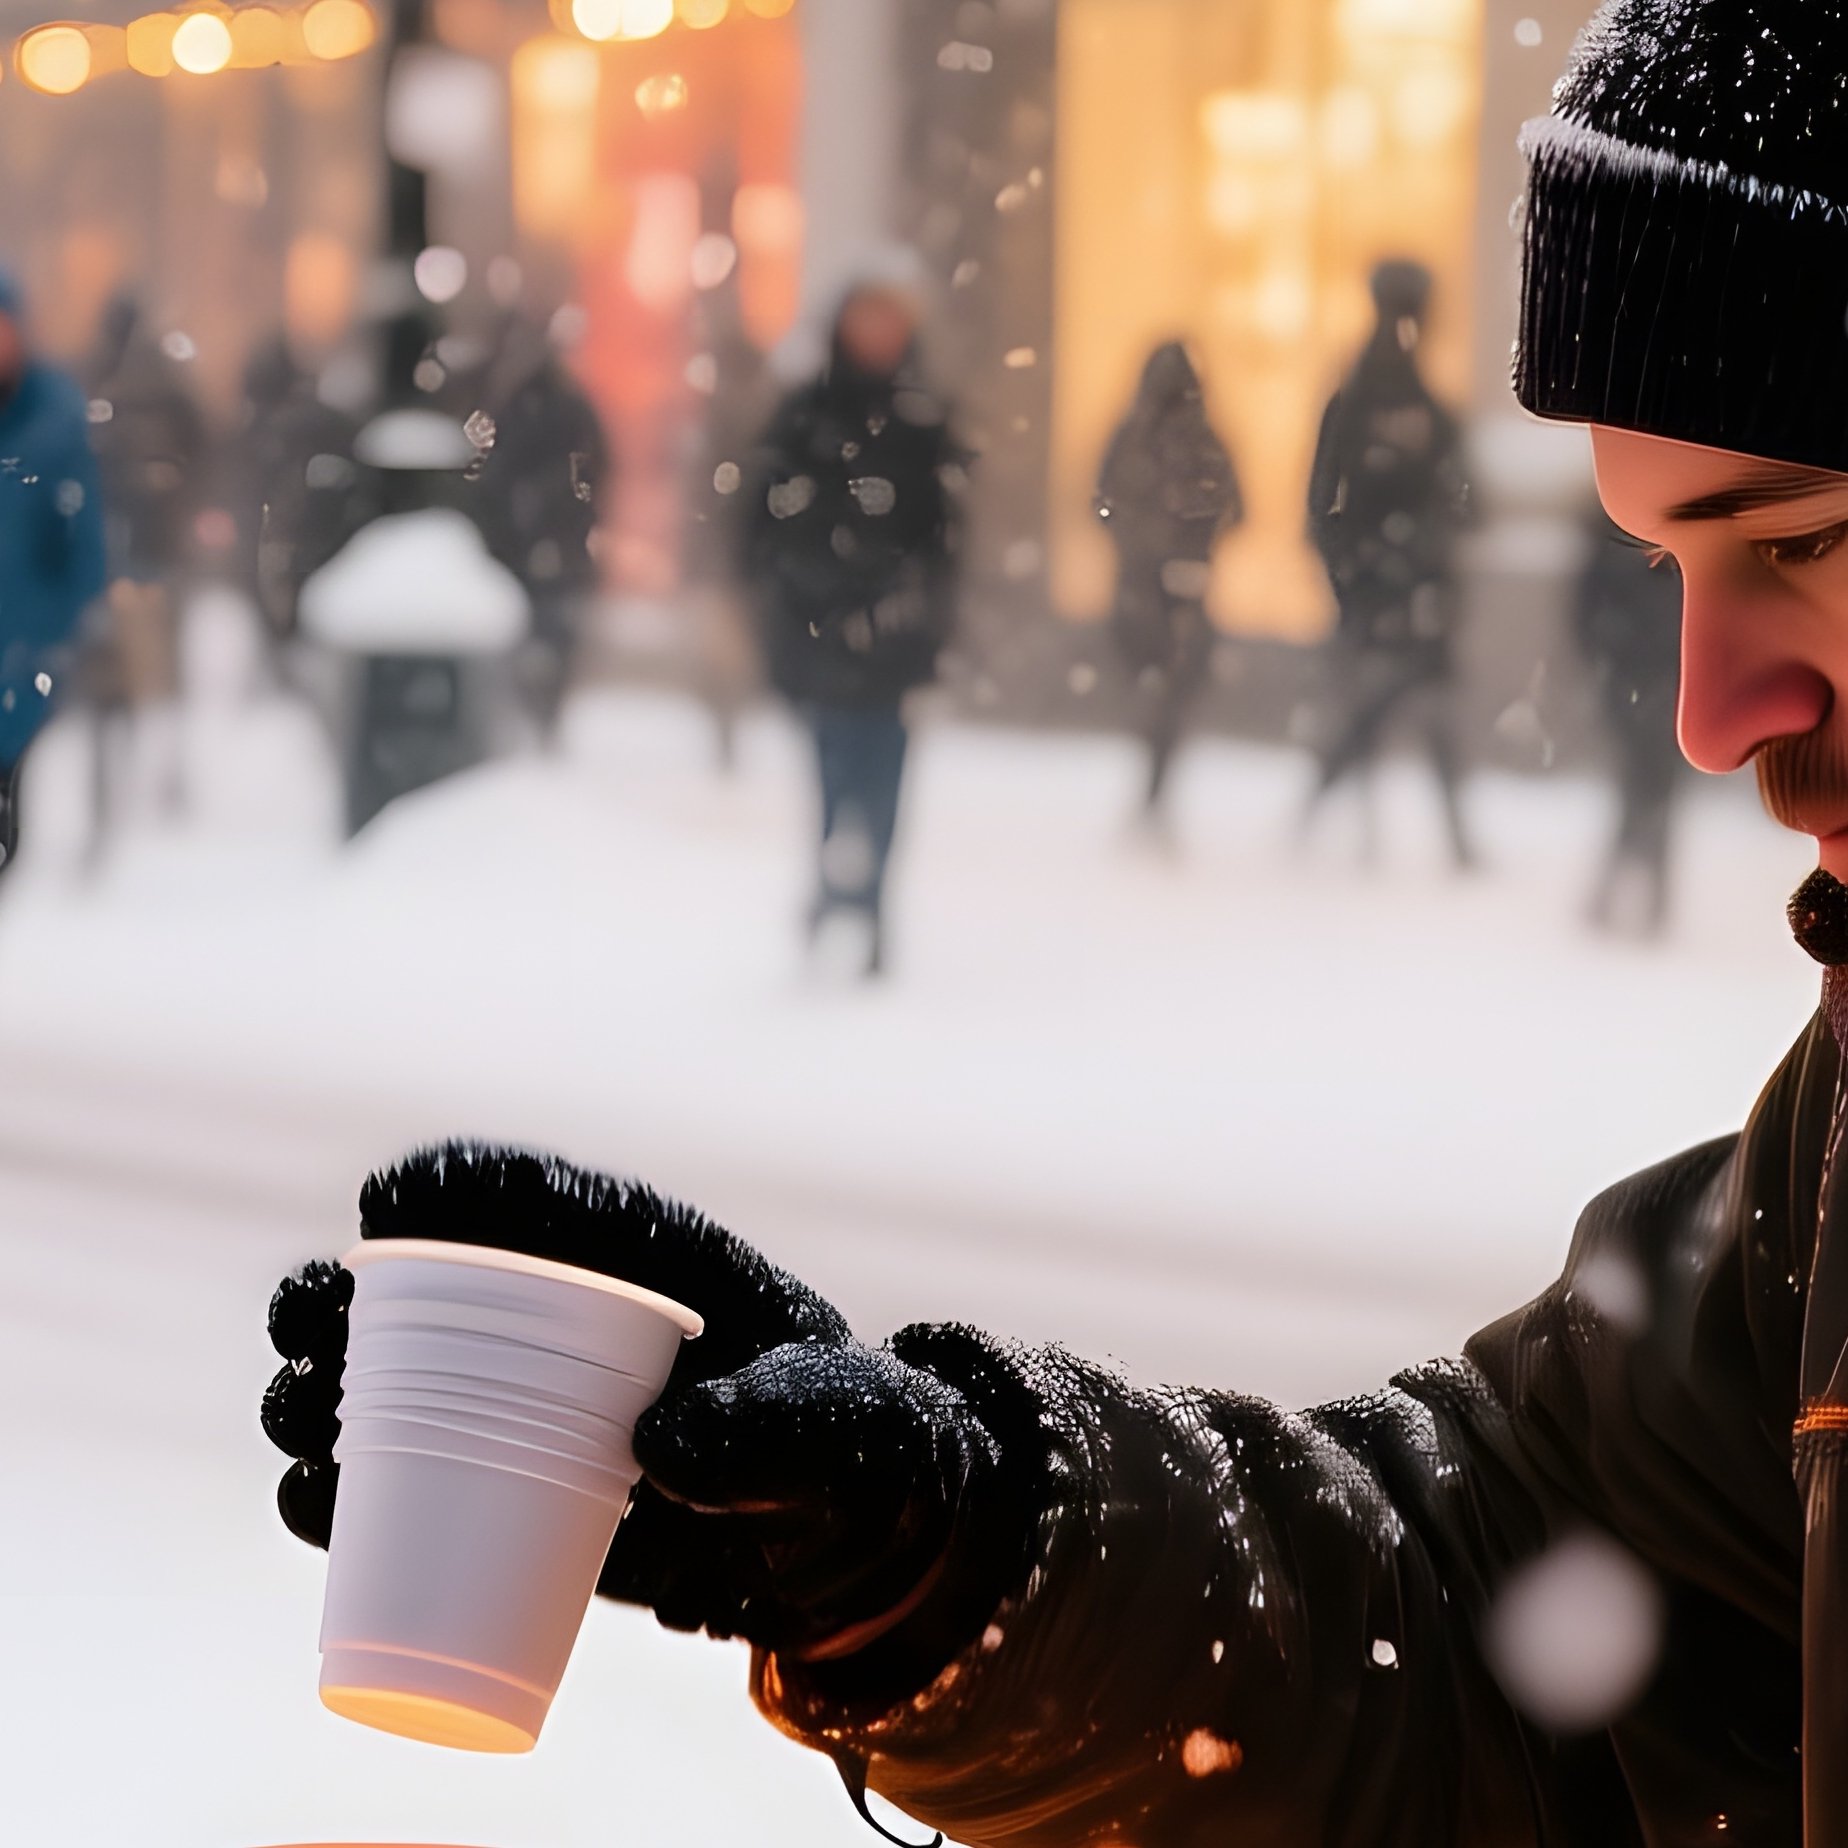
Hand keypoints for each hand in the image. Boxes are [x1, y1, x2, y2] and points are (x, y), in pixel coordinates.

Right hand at [262, 1144, 1020, 1695]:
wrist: (851, 1546)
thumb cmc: (849, 1449)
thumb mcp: (832, 1429)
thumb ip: (772, 1431)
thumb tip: (662, 1449)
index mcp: (651, 1261)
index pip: (548, 1198)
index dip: (461, 1183)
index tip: (388, 1200)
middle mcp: (577, 1325)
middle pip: (438, 1291)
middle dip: (349, 1293)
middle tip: (300, 1320)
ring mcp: (541, 1411)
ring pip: (405, 1386)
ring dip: (326, 1389)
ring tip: (288, 1411)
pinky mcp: (523, 1496)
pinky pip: (418, 1484)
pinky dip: (353, 1494)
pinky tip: (306, 1498)